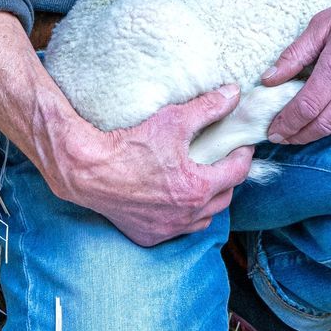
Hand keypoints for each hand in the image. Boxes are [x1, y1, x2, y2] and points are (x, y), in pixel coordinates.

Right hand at [46, 85, 254, 246]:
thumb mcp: (174, 120)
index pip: (238, 172)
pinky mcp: (148, 236)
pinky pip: (178, 229)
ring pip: (203, 218)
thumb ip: (208, 108)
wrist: (88, 171)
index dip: (243, 155)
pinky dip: (184, 216)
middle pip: (224, 197)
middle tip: (223, 159)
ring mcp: (167, 229)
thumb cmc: (130, 144)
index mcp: (197, 188)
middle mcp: (186, 215)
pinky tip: (177, 200)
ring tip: (204, 179)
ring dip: (209, 201)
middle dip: (228, 178)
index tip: (241, 144)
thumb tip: (233, 94)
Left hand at [260, 0, 330, 143]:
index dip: (286, 123)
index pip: (307, 106)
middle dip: (298, 136)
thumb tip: (269, 80)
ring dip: (320, 133)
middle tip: (283, 138)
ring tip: (302, 130)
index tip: (273, 131)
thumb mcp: (322, 23)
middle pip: (323, 125)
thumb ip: (294, 55)